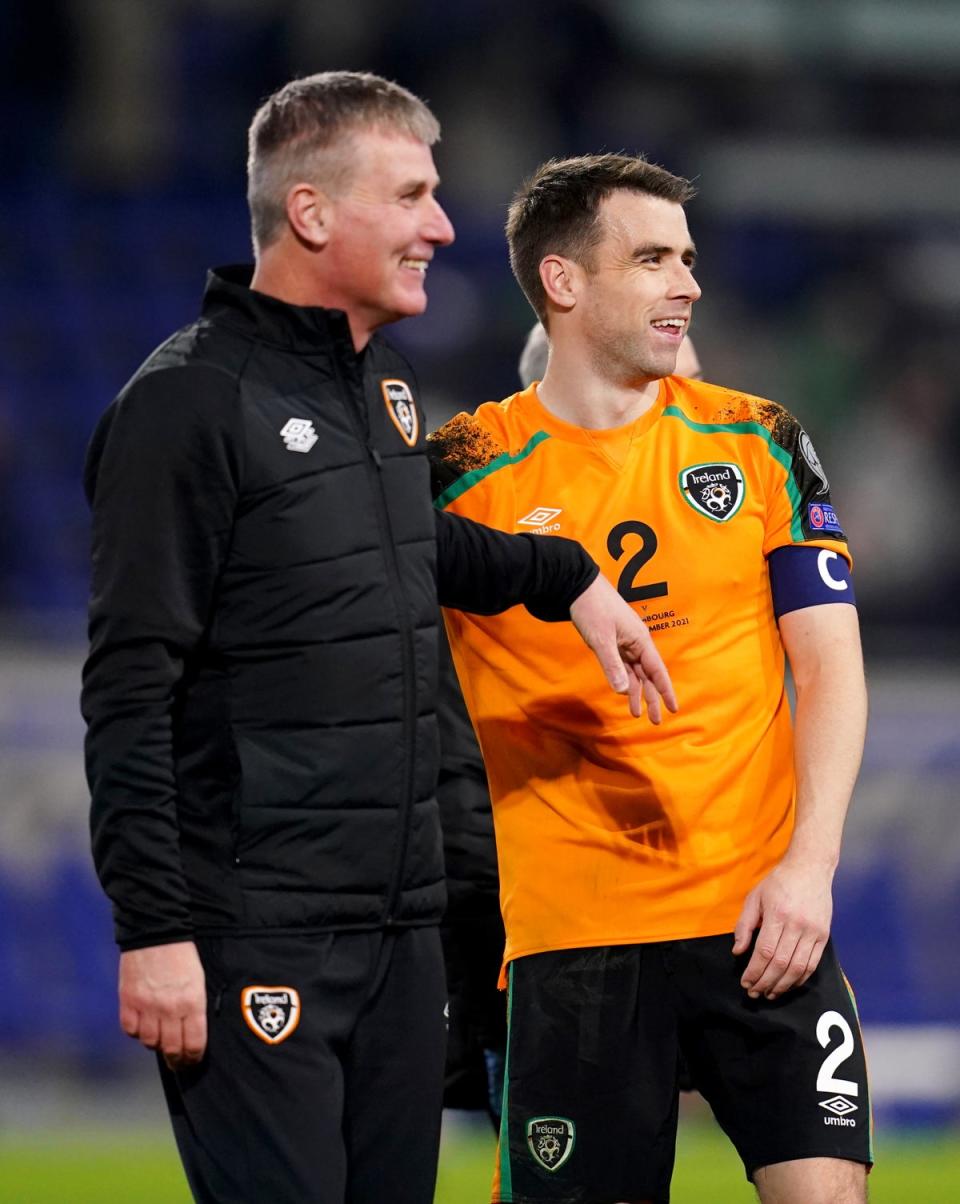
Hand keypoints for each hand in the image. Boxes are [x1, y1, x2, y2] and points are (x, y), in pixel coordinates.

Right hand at [118, 940, 207, 1068]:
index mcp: (193, 1001)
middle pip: (172, 1048)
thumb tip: (191, 1033)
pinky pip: (130, 1030)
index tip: (192, 1061)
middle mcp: (170, 1008)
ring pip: (149, 1042)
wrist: (157, 932)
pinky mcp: (128, 1001)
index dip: (193, 1058)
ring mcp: (147, 1006)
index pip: (194, 1043)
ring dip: (156, 1044)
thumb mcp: (198, 980)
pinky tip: (142, 1026)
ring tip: (160, 1039)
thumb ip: (194, 1007)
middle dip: (176, 1060)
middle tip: (177, 1063)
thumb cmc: (183, 955)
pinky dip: (136, 1032)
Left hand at [569, 574, 677, 720]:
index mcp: (640, 640)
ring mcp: (624, 643)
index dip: (665, 691)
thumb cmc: (592, 609)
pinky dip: (624, 680)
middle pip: (648, 675)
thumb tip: (623, 691)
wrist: (577, 587)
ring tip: (636, 714)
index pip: (657, 670)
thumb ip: (612, 665)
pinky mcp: (612, 643)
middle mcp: (636, 643)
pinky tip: (624, 693)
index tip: (673, 708)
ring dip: (636, 692)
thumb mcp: (601, 639)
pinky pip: (622, 666)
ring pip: (635, 673)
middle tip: (655, 721)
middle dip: (651, 698)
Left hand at [733, 860, 832, 999]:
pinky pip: (812, 964)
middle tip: (754, 992)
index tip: (745, 982)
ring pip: (798, 968)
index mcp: (777, 914)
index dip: (754, 971)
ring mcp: (813, 931)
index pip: (764, 951)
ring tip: (769, 993)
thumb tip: (738, 951)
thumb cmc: (778, 882)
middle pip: (781, 963)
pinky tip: (788, 984)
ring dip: (782, 985)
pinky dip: (800, 978)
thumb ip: (744, 925)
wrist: (810, 869)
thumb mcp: (755, 897)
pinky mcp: (824, 935)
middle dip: (765, 982)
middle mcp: (797, 925)